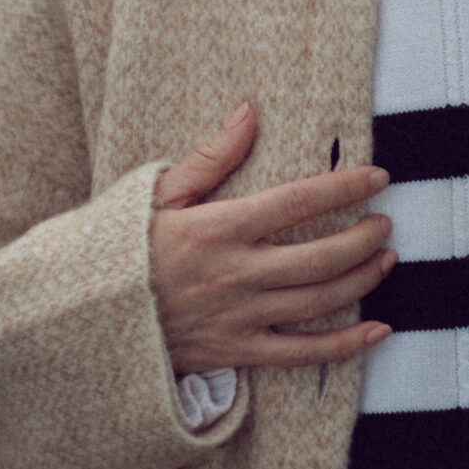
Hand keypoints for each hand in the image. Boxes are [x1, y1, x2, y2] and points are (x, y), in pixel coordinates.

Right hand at [149, 103, 396, 372]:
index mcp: (218, 228)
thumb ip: (210, 157)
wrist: (83, 318)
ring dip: (362, 280)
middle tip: (385, 223)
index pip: (298, 201)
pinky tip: (376, 331)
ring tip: (385, 260)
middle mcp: (235, 274)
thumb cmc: (122, 250)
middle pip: (321, 257)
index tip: (378, 177)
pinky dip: (345, 346)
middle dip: (364, 238)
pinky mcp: (236, 352)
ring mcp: (238, 317)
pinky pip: (301, 354)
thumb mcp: (158, 194)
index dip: (345, 187)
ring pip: (319, 301)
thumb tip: (248, 113)